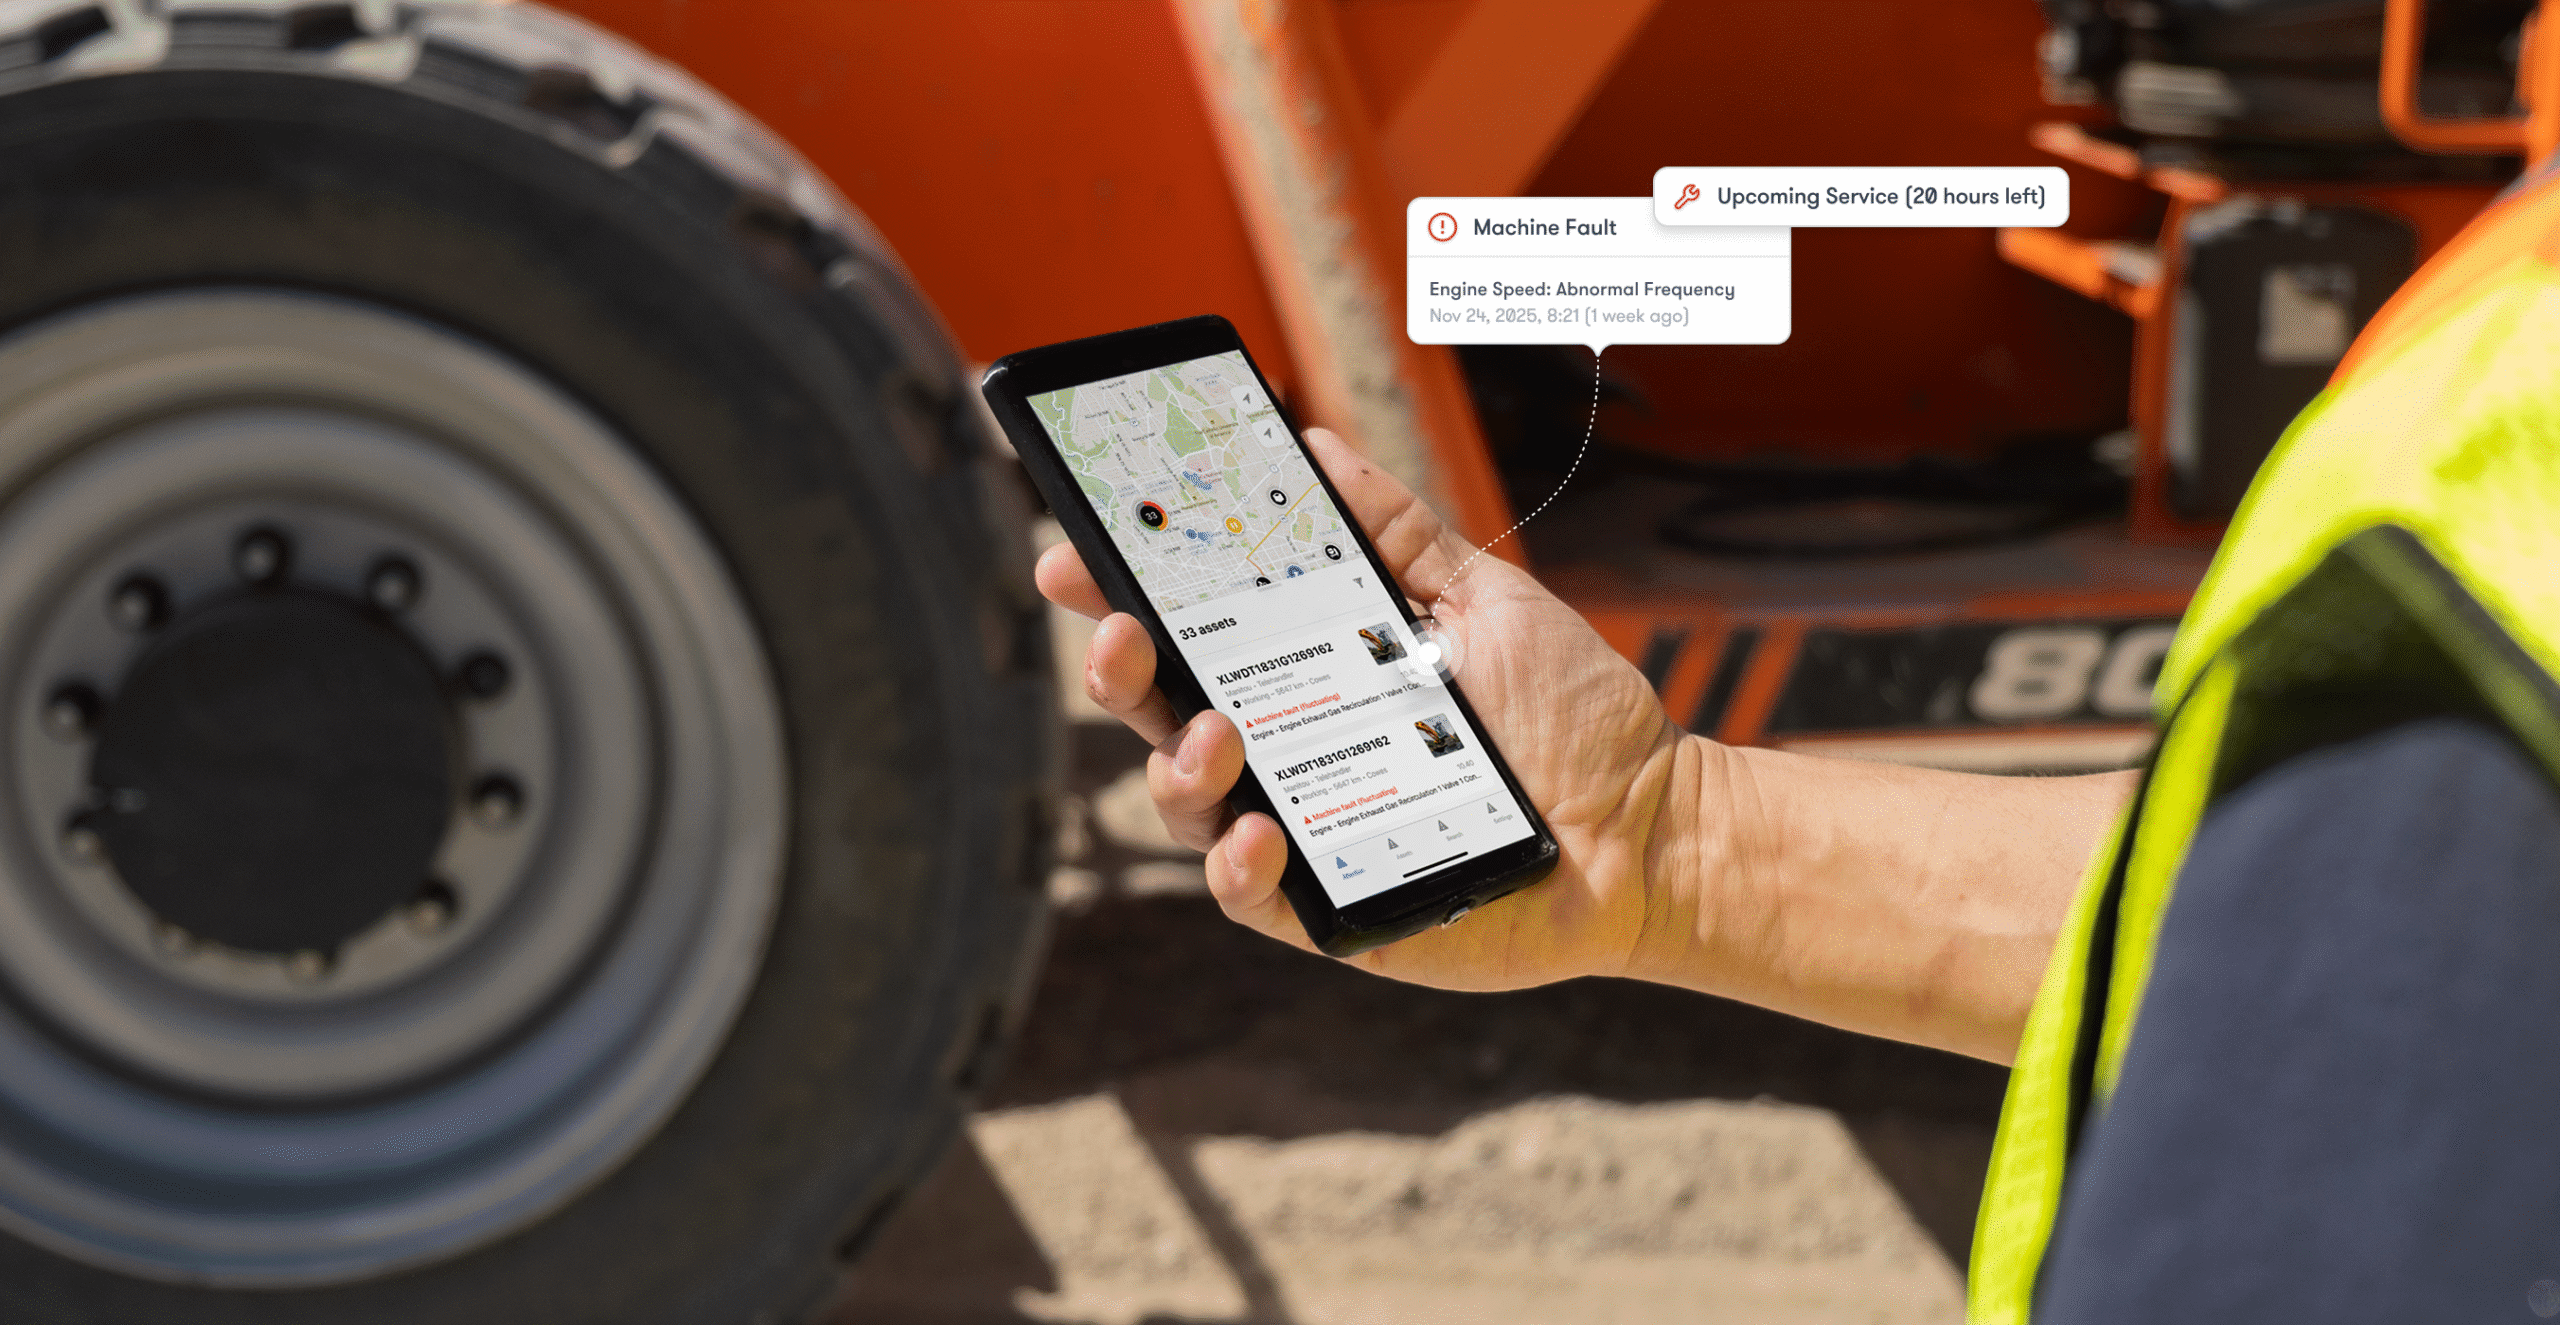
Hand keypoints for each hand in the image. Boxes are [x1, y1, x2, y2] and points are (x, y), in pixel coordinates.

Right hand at [1035, 427, 1698, 990]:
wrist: (1649, 826)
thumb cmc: (1567, 713)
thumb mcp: (1482, 598)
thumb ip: (1395, 531)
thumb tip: (1313, 445)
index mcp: (1305, 668)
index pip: (1189, 625)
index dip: (1120, 590)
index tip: (1076, 549)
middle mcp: (1286, 747)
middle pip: (1160, 707)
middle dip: (1118, 666)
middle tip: (1120, 629)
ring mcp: (1301, 828)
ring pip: (1188, 801)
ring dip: (1178, 763)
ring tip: (1213, 733)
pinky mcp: (1329, 911)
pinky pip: (1251, 896)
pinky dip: (1237, 865)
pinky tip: (1260, 832)